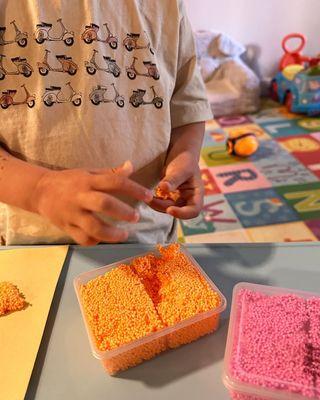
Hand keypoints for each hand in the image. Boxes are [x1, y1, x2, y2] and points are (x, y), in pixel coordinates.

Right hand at [32, 161, 152, 245]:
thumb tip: (131, 165)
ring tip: (125, 234)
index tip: (148, 196)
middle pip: (104, 204)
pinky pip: (83, 239)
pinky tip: (105, 239)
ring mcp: (72, 214)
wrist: (40, 191)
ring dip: (112, 234)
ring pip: (94, 227)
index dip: (134, 188)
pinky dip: (96, 241)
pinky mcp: (66, 228)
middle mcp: (80, 196)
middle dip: (123, 212)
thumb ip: (111, 172)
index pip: (114, 181)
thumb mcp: (89, 172)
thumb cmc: (70, 180)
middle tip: (136, 217)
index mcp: (88, 180)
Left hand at [149, 152, 203, 218]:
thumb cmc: (184, 159)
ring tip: (146, 196)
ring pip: (167, 208)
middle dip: (164, 207)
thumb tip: (163, 188)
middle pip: (178, 211)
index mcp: (196, 194)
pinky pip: (161, 203)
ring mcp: (178, 199)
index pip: (194, 210)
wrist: (179, 153)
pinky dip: (155, 201)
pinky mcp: (169, 197)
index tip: (169, 210)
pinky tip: (147, 194)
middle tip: (151, 200)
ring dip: (157, 205)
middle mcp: (188, 199)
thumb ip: (173, 179)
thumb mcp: (181, 168)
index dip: (183, 213)